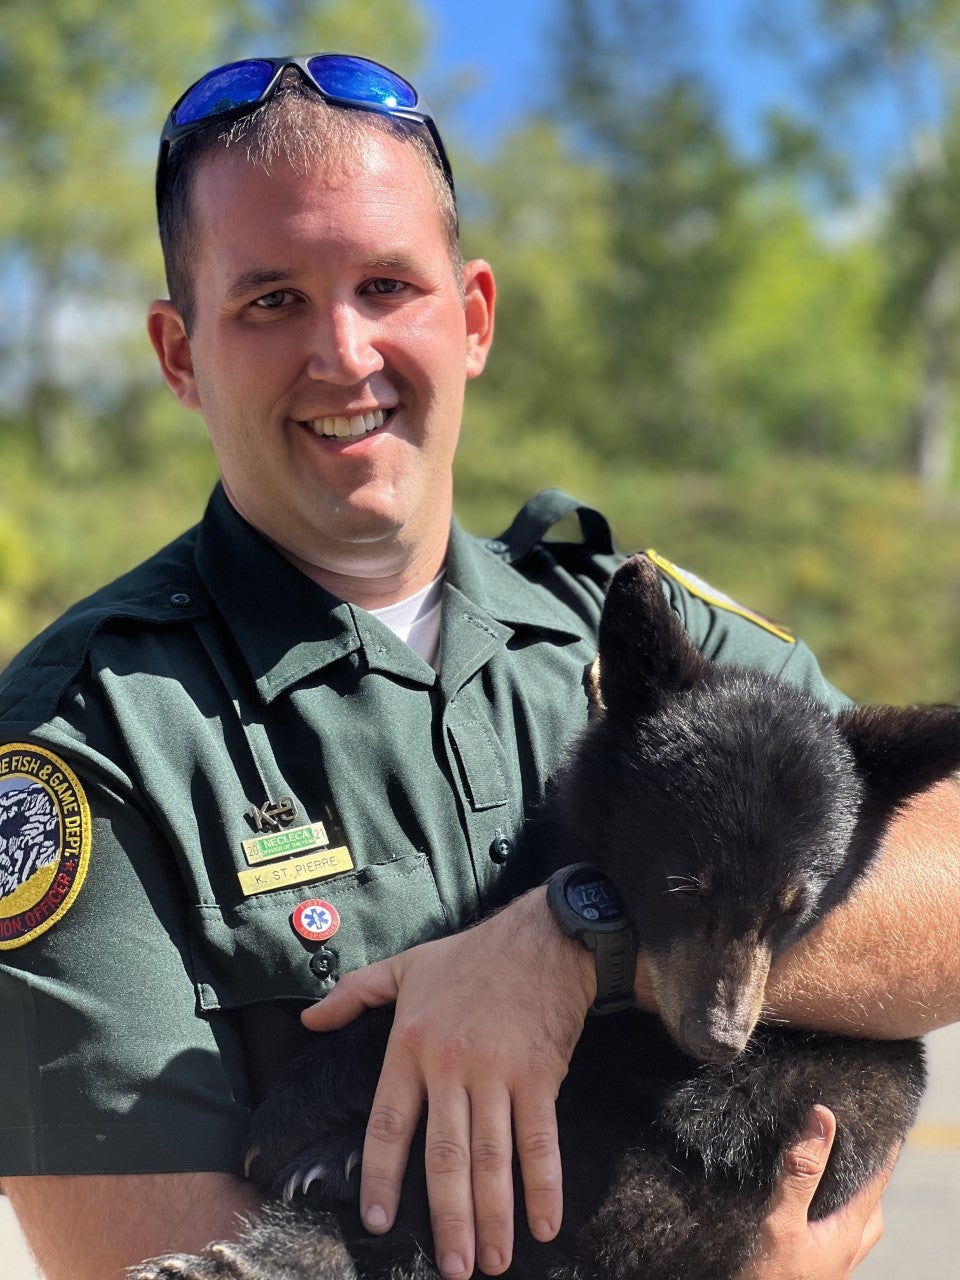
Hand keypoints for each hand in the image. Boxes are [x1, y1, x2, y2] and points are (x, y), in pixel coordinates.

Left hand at [301, 887, 595, 1279]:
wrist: (542, 937)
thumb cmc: (472, 955)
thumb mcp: (405, 966)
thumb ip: (353, 994)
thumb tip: (307, 1019)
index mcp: (410, 1044)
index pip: (388, 1123)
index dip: (382, 1176)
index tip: (377, 1223)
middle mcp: (449, 1063)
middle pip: (444, 1155)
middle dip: (447, 1219)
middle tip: (453, 1269)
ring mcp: (496, 1071)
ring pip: (491, 1157)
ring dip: (493, 1215)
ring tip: (493, 1263)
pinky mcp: (539, 1074)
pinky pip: (540, 1139)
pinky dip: (543, 1184)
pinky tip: (544, 1224)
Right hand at [737, 1105, 898, 1279]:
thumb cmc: (767, 1276)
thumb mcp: (780, 1221)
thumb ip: (801, 1174)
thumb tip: (823, 1119)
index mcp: (849, 1231)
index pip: (877, 1178)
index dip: (880, 1144)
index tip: (877, 1115)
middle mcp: (848, 1246)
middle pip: (869, 1200)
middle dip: (863, 1168)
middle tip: (846, 1137)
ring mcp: (832, 1259)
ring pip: (852, 1217)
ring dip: (842, 1189)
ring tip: (821, 1163)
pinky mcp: (814, 1263)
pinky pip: (833, 1229)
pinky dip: (825, 1205)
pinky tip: (800, 1199)